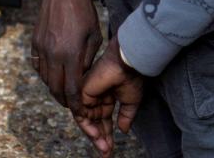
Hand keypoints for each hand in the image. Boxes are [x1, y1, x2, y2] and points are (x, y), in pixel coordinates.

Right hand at [32, 0, 101, 108]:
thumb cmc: (84, 12)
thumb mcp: (94, 36)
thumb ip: (89, 60)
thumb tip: (86, 80)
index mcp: (70, 54)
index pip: (71, 89)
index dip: (76, 104)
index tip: (82, 112)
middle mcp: (53, 55)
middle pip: (56, 89)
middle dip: (65, 101)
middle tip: (74, 107)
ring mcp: (41, 50)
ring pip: (45, 80)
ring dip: (55, 90)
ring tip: (66, 94)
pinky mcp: (35, 44)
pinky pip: (38, 67)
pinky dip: (46, 76)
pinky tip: (55, 77)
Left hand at [78, 37, 143, 157]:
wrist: (128, 64)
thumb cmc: (133, 78)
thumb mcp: (131, 102)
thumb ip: (126, 117)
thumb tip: (123, 131)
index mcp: (107, 98)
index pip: (104, 121)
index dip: (108, 135)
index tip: (111, 149)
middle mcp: (96, 98)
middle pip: (95, 124)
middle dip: (101, 139)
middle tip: (107, 153)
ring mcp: (88, 97)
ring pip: (87, 123)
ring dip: (95, 137)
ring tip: (105, 148)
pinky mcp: (81, 95)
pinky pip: (81, 117)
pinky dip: (89, 128)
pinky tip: (98, 137)